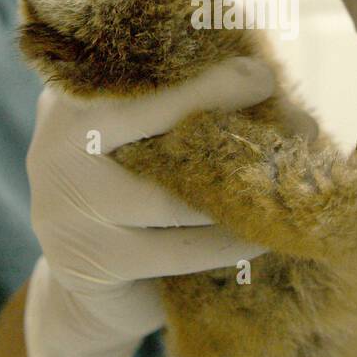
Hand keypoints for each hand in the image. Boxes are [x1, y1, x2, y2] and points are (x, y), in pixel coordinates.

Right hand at [25, 57, 273, 356]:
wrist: (79, 284)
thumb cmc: (125, 191)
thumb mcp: (133, 136)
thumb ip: (174, 102)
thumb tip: (266, 79)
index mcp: (71, 98)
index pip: (135, 72)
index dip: (203, 72)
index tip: (261, 74)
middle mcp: (60, 143)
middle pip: (151, 117)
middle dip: (223, 110)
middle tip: (296, 122)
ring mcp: (68, 206)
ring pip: (170, 197)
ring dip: (237, 191)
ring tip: (286, 182)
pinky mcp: (92, 260)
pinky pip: (177, 250)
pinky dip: (227, 244)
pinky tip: (265, 238)